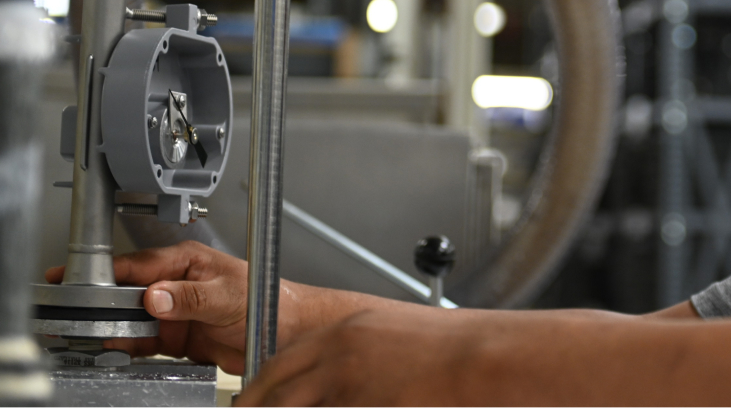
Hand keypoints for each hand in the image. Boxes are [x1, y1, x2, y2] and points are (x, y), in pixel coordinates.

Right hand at [45, 240, 254, 373]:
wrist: (284, 331)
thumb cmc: (264, 299)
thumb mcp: (226, 296)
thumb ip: (190, 298)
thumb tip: (154, 297)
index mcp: (186, 262)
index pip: (136, 265)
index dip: (102, 272)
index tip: (71, 277)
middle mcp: (175, 284)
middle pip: (125, 292)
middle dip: (97, 303)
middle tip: (68, 314)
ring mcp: (173, 312)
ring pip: (129, 319)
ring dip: (109, 328)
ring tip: (83, 336)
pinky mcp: (175, 338)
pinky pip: (142, 342)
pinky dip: (126, 347)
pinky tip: (113, 351)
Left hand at [236, 304, 466, 405]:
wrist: (479, 356)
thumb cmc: (451, 350)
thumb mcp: (395, 340)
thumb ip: (359, 358)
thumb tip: (337, 383)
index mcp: (347, 330)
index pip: (284, 360)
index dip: (261, 387)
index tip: (251, 402)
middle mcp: (340, 352)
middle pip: (276, 385)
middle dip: (255, 405)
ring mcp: (349, 381)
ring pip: (293, 404)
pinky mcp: (362, 401)